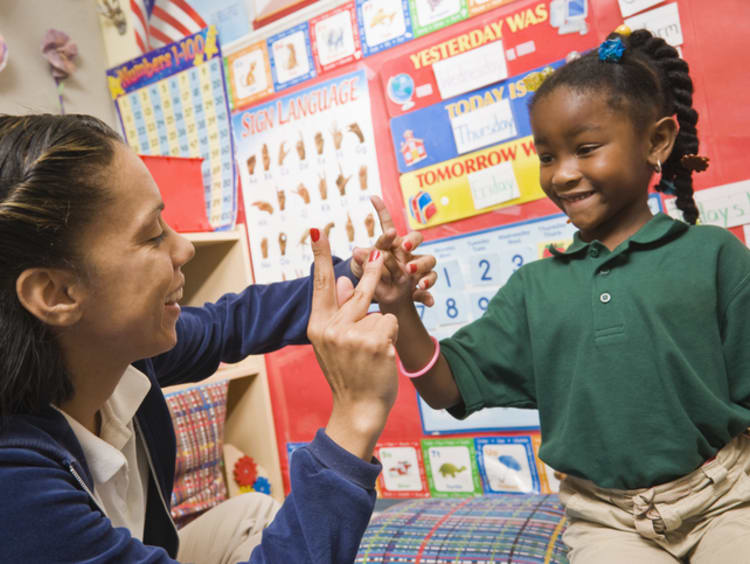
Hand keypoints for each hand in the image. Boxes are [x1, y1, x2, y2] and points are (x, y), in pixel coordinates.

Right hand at [307, 228, 398, 460]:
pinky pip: (391, 323)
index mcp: (319, 326)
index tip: (318, 230)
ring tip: (373, 351)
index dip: (321, 256)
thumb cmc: (348, 374)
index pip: (321, 285)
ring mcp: (353, 335)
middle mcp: (332, 328)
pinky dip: (391, 337)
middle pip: (360, 289)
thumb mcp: (335, 343)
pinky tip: (382, 358)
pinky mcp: (376, 341)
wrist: (357, 410)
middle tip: (381, 248)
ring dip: (382, 326)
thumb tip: (346, 278)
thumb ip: (339, 311)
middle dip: (373, 268)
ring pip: (379, 310)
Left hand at [351, 196, 436, 307]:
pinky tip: (428, 301)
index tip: (372, 198)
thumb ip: (363, 261)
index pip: (388, 226)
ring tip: (410, 270)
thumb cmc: (376, 279)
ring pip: (429, 260)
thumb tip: (356, 251)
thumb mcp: (365, 270)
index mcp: (391, 245)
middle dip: (412, 239)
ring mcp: (417, 268)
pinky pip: (428, 287)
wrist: (387, 299)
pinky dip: (427, 294)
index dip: (381, 211)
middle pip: (416, 237)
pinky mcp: (421, 286)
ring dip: (420, 264)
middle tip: (403, 245)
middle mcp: (407, 253)